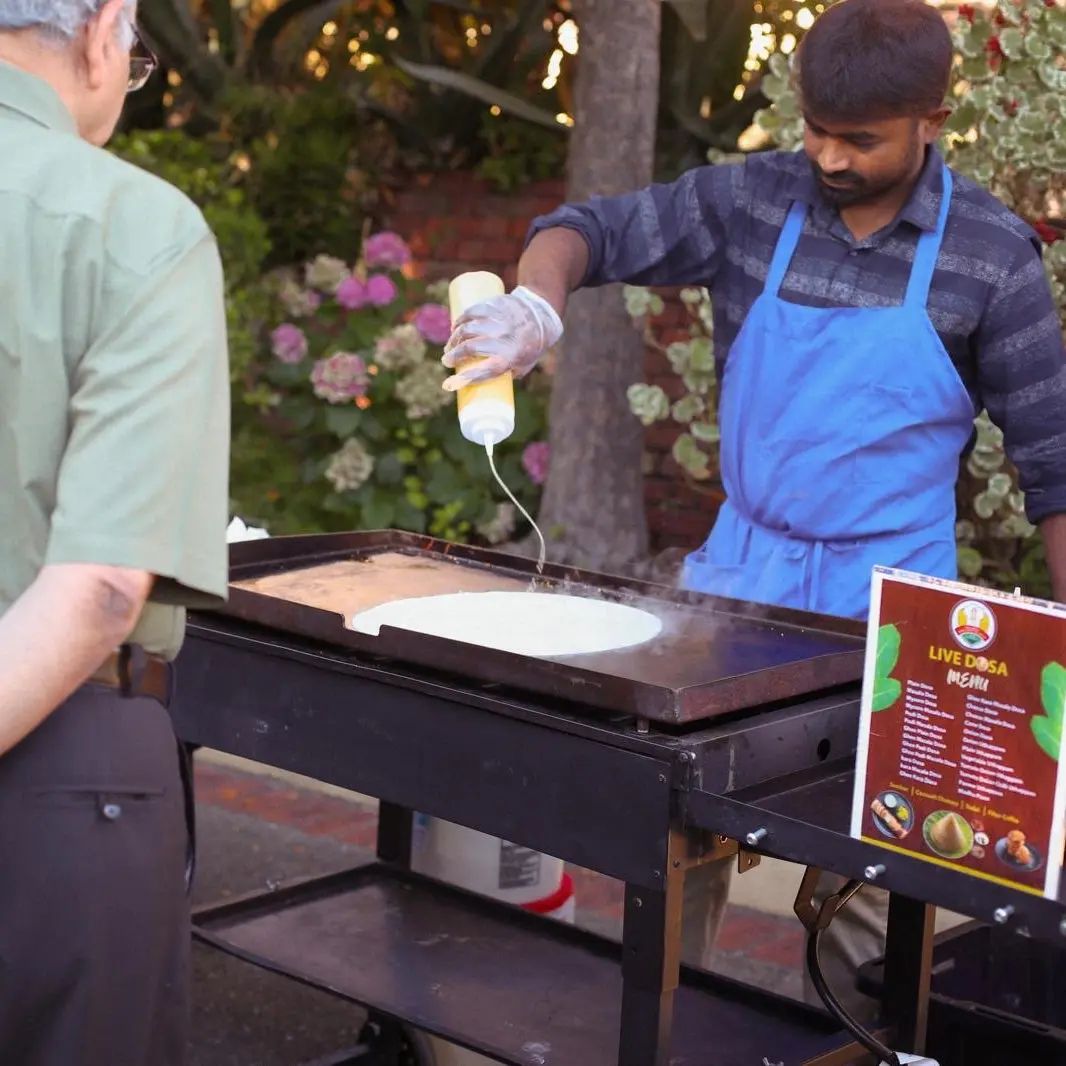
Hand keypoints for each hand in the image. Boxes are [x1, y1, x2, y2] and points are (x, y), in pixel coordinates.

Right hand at [441, 286, 563, 390]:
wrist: (542, 316)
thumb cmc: (531, 346)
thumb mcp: (522, 365)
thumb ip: (504, 373)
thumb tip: (480, 382)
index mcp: (511, 358)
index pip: (483, 372)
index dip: (463, 380)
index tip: (447, 384)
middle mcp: (504, 339)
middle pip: (470, 347)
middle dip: (453, 355)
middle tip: (447, 360)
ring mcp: (499, 320)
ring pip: (468, 328)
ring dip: (454, 338)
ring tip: (451, 345)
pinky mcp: (495, 306)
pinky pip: (472, 312)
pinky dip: (460, 320)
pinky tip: (455, 326)